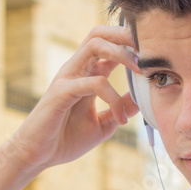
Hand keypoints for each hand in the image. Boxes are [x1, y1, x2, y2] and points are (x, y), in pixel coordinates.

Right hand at [10, 25, 139, 172]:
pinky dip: (112, 96)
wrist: (36, 156)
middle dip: (126, 35)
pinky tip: (121, 117)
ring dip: (121, 53)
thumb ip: (120, 109)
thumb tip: (141, 100)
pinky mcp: (61, 92)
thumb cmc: (65, 139)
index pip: (109, 45)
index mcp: (86, 74)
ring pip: (94, 45)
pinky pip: (92, 82)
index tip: (154, 55)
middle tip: (149, 49)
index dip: (131, 44)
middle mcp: (76, 70)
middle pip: (100, 33)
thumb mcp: (102, 124)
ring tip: (141, 70)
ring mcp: (67, 78)